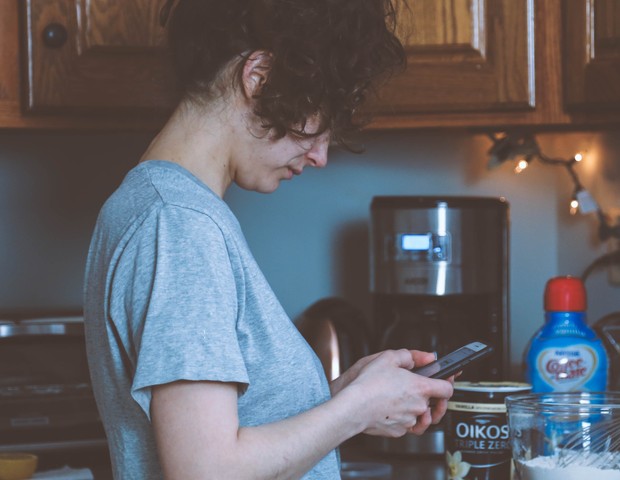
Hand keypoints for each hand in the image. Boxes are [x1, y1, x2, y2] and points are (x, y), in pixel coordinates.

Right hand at [334, 349, 453, 437]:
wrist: (353, 407)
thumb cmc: (368, 384)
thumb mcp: (388, 358)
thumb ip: (411, 355)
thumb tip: (428, 357)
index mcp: (420, 387)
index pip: (447, 389)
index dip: (447, 383)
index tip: (444, 380)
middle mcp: (418, 406)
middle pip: (436, 405)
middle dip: (434, 399)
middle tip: (429, 394)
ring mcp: (409, 421)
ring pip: (422, 417)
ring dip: (419, 410)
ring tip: (410, 402)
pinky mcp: (399, 431)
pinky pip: (407, 426)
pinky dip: (404, 419)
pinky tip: (396, 410)